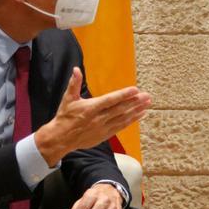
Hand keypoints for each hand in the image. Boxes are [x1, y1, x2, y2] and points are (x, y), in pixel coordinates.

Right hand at [35, 68, 151, 165]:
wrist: (61, 138)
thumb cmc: (65, 117)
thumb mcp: (68, 99)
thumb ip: (74, 84)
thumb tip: (76, 69)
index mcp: (90, 108)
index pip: (110, 100)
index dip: (123, 95)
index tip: (135, 90)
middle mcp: (98, 118)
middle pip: (120, 109)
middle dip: (135, 102)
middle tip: (147, 96)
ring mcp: (103, 127)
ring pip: (123, 118)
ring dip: (136, 111)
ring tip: (147, 104)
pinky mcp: (105, 135)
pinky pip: (121, 126)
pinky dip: (132, 121)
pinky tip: (140, 115)